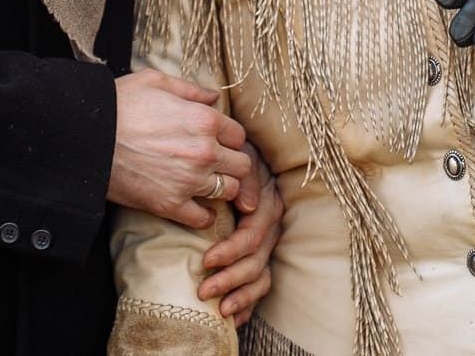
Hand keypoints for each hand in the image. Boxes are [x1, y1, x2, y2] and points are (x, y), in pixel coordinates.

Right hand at [108, 70, 255, 229]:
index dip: (229, 139)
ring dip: (221, 188)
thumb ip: (190, 89)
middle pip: (242, 166)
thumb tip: (213, 96)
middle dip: (232, 164)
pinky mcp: (170, 204)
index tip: (218, 143)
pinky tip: (195, 206)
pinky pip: (203, 218)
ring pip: (229, 191)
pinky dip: (203, 215)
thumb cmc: (118, 104)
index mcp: (205, 119)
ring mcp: (189, 180)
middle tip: (217, 165)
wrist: (86, 136)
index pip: (239, 136)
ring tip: (206, 184)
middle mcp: (204, 151)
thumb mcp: (155, 81)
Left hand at [198, 141, 281, 323]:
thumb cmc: (229, 158)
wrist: (231, 157)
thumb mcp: (239, 158)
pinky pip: (260, 284)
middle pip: (256, 262)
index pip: (253, 237)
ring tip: (218, 308)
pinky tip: (232, 318)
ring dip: (240, 295)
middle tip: (203, 290)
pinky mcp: (260, 255)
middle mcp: (271, 227)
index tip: (206, 260)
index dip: (231, 251)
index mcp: (267, 205)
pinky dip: (248, 302)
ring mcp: (268, 244)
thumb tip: (247, 206)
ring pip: (260, 277)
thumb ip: (244, 178)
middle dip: (229, 279)